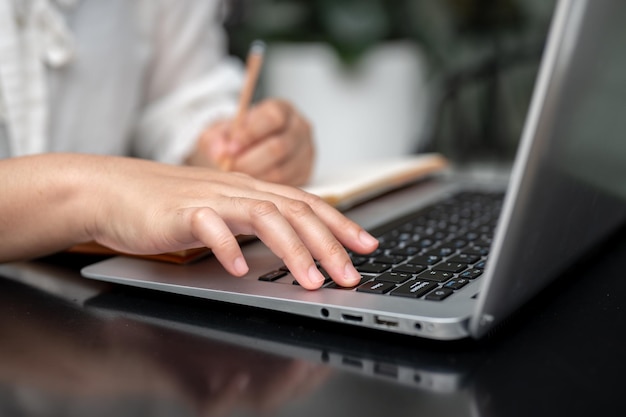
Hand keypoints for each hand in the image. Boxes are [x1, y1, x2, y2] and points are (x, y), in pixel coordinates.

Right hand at [0, 154, 377, 288]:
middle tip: (350, 274)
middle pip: (295, 211)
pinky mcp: (181, 213)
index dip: (339, 223)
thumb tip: (292, 243)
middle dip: (328, 244)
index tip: (366, 245)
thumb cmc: (169, 204)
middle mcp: (237, 190)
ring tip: (310, 280)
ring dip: (292, 249)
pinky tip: (239, 269)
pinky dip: (228, 247)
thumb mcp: (222, 210)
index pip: (306, 203)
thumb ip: (255, 221)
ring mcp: (211, 199)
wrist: (114, 191)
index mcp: (251, 190)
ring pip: (263, 217)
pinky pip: (210, 228)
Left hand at [187, 99, 314, 185]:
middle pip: (279, 147)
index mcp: (282, 109)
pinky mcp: (306, 174)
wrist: (248, 150)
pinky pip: (286, 186)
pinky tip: (250, 186)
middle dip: (250, 160)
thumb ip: (216, 139)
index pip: (273, 118)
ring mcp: (306, 152)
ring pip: (283, 171)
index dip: (250, 134)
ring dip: (256, 177)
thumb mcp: (221, 133)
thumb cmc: (237, 138)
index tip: (231, 148)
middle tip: (230, 168)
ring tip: (237, 178)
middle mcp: (300, 129)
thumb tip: (220, 152)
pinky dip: (265, 189)